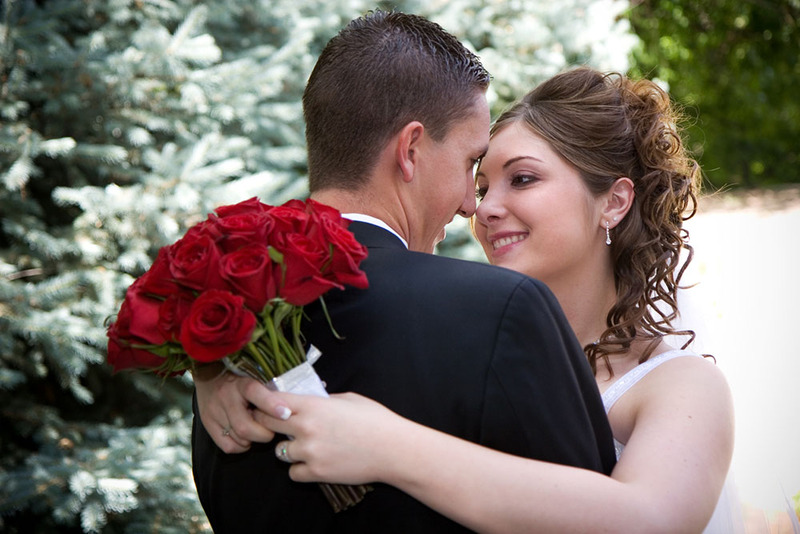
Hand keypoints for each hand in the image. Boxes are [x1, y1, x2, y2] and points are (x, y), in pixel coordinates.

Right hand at [192, 364, 288, 452]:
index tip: (286, 414)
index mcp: (241, 382)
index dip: (271, 405)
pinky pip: (227, 445)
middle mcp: (225, 396)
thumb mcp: (255, 377)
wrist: (209, 373)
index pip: (254, 392)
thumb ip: (269, 392)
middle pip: (245, 426)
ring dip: (253, 440)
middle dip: (264, 434)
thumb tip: (288, 410)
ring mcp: (214, 411)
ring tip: (257, 432)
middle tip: (271, 431)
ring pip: (237, 437)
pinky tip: (244, 438)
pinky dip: (240, 446)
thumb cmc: (241, 378)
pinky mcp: (207, 422)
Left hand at [253, 392, 399, 484]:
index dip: (267, 403)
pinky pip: (293, 473)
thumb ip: (322, 399)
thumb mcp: (348, 398)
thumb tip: (308, 399)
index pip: (273, 401)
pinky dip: (300, 469)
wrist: (393, 449)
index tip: (267, 405)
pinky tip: (314, 462)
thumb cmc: (375, 421)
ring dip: (289, 449)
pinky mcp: (317, 472)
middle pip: (268, 424)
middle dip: (270, 424)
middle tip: (279, 425)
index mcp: (313, 406)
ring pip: (280, 452)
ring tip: (306, 446)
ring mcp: (310, 452)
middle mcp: (306, 428)